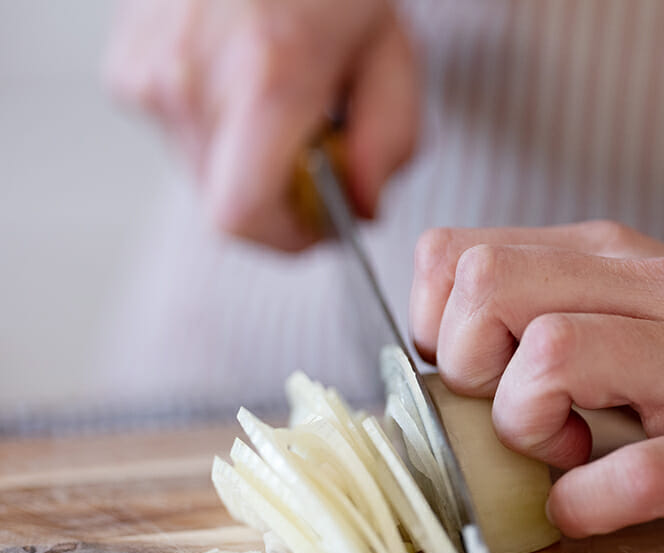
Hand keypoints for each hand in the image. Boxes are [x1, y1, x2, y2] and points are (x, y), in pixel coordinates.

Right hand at [104, 0, 418, 249]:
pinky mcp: (126, 67)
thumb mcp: (390, 54)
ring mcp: (149, 73)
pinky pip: (176, 135)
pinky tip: (242, 80)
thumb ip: (388, 143)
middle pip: (225, 205)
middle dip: (280, 199)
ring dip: (246, 161)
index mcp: (267, 80)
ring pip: (201, 174)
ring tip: (277, 102)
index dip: (287, 239)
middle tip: (314, 152)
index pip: (243, 217)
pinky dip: (216, 127)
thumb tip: (362, 206)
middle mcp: (194, 81)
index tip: (322, 226)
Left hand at [409, 222, 663, 535]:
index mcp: (614, 259)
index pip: (460, 253)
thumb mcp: (652, 296)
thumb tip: (448, 351)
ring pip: (550, 357)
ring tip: (563, 451)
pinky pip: (629, 476)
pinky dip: (584, 504)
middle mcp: (650, 296)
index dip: (434, 319)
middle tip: (511, 410)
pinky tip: (594, 504)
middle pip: (487, 287)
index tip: (470, 369)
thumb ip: (563, 303)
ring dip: (523, 425)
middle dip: (464, 366)